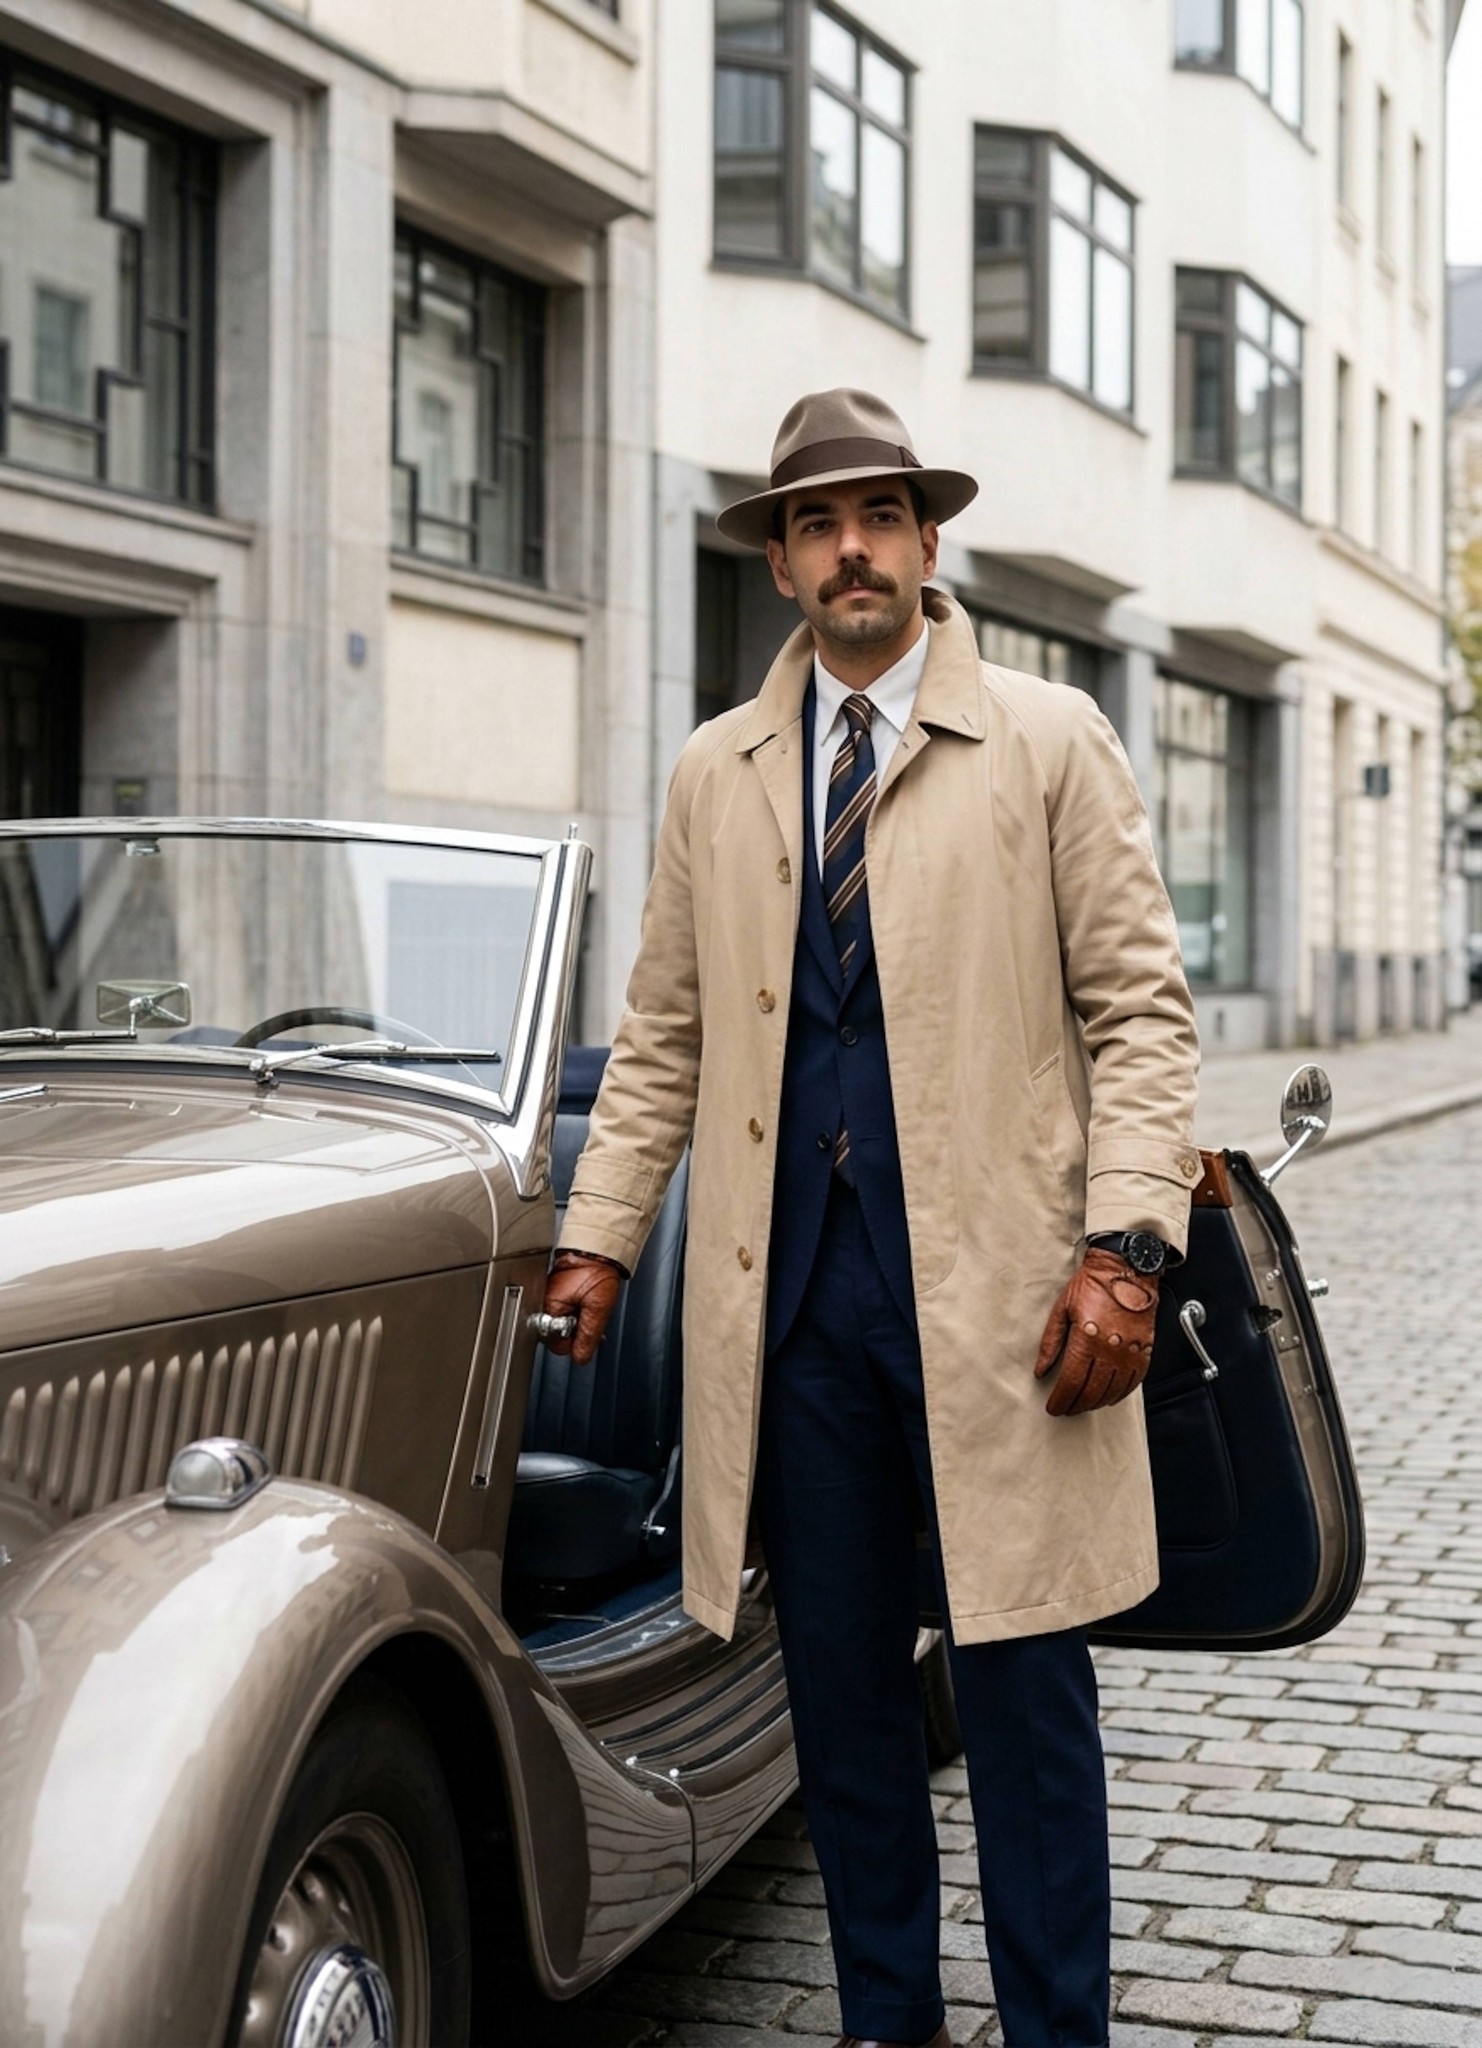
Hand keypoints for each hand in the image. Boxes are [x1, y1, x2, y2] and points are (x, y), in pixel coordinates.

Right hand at [542, 1252, 624, 1364]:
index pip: (556, 1344)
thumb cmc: (596, 1271)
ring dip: (576, 1323)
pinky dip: (573, 1313)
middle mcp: (542, 1303)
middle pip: (556, 1335)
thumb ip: (588, 1337)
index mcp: (548, 1308)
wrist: (597, 1249)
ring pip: (559, 1325)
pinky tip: (584, 1306)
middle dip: (576, 1333)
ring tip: (589, 1309)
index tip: (588, 1336)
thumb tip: (580, 1357)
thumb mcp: (598, 1309)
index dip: (576, 1343)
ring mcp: (546, 1297)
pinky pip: (560, 1312)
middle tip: (591, 1320)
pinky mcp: (552, 1292)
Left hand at [1034, 1248, 1158, 1416]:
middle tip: (1066, 1409)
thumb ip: (1051, 1342)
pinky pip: (1132, 1383)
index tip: (1053, 1407)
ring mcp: (1130, 1353)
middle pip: (1090, 1392)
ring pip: (1111, 1392)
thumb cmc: (1094, 1284)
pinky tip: (1108, 1397)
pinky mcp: (1145, 1352)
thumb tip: (1041, 1369)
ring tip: (1083, 1405)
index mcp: (1086, 1339)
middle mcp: (1110, 1350)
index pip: (1070, 1383)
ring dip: (1094, 1403)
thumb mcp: (1062, 1309)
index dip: (1060, 1400)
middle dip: (1075, 1405)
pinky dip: (1118, 1395)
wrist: (1126, 1269)